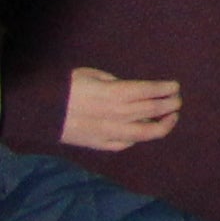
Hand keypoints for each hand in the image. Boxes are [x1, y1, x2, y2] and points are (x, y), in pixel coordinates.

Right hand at [55, 68, 178, 150]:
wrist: (40, 112)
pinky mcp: (98, 145)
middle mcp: (116, 114)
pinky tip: (143, 132)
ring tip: (171, 118)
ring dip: (163, 125)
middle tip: (178, 101)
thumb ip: (116, 83)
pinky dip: (137, 138)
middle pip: (151, 110)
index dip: (166, 89)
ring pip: (143, 132)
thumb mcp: (94, 75)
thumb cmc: (66, 87)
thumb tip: (132, 90)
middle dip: (169, 105)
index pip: (150, 91)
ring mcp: (108, 132)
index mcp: (115, 94)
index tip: (176, 86)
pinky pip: (124, 144)